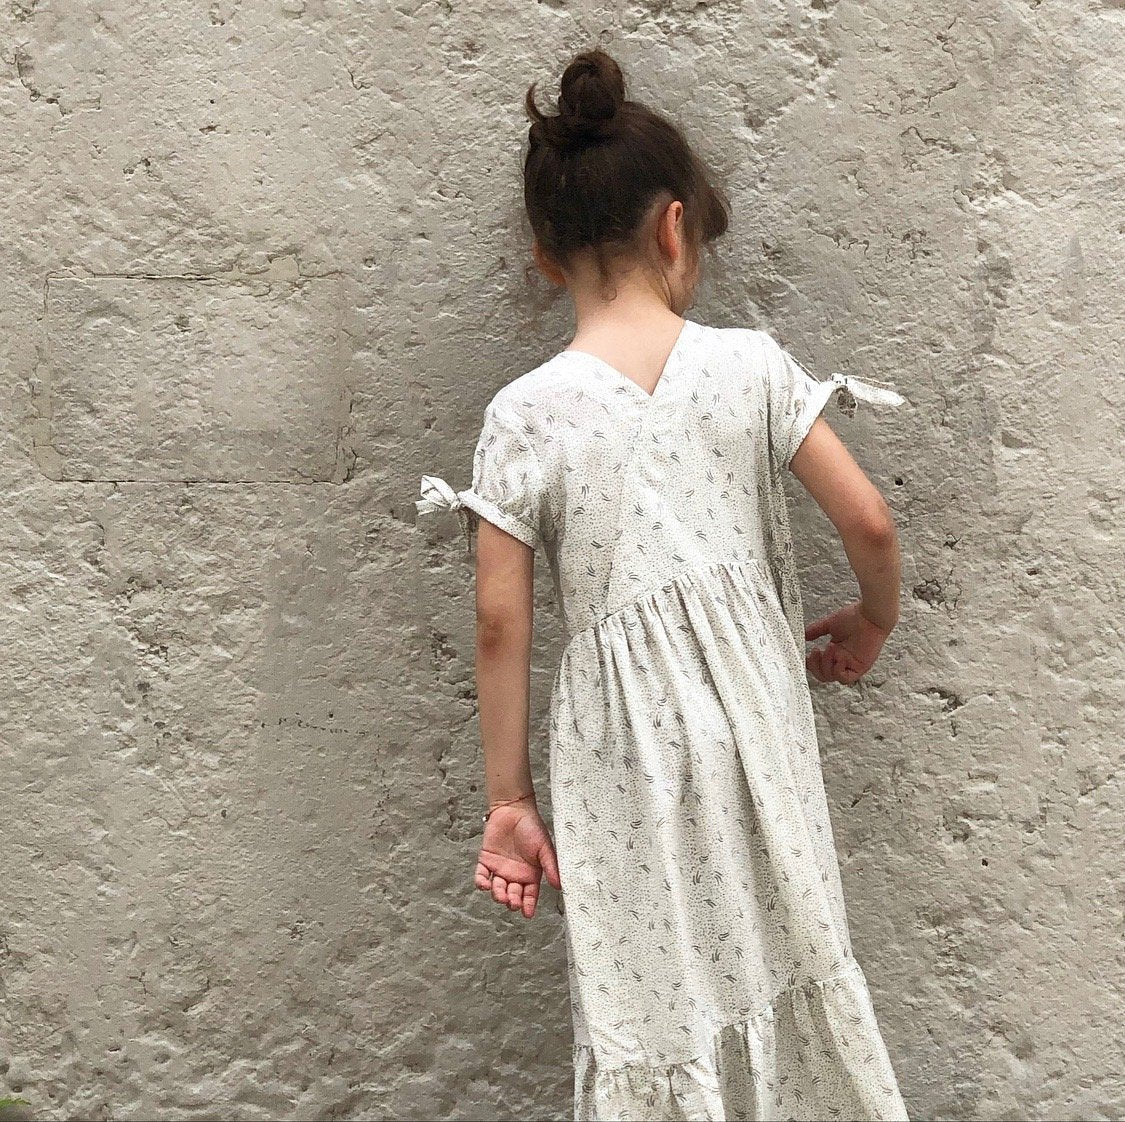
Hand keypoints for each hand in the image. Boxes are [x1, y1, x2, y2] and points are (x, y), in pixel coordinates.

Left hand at [474, 799, 561, 918]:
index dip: (528, 906)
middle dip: (512, 901)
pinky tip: (485, 885)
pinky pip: (481, 876)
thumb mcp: (545, 847)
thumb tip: (559, 885)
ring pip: (497, 890)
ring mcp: (499, 869)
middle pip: (512, 895)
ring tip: (502, 895)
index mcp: (530, 874)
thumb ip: (551, 866)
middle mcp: (515, 875)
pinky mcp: (486, 861)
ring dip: (498, 895)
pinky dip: (481, 883)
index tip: (527, 914)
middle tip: (513, 902)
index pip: (529, 895)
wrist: (514, 809)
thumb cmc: (532, 826)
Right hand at [804, 600, 892, 684]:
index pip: (820, 666)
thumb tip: (803, 635)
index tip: (806, 655)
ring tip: (828, 649)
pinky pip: (845, 678)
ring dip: (826, 665)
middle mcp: (843, 659)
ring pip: (832, 678)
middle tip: (815, 652)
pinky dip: (838, 671)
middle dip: (815, 666)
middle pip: (823, 675)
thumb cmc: (856, 617)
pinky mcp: (860, 667)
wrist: (871, 616)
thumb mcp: (830, 624)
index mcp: (837, 651)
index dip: (811, 664)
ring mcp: (851, 664)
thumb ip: (816, 631)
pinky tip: (838, 658)